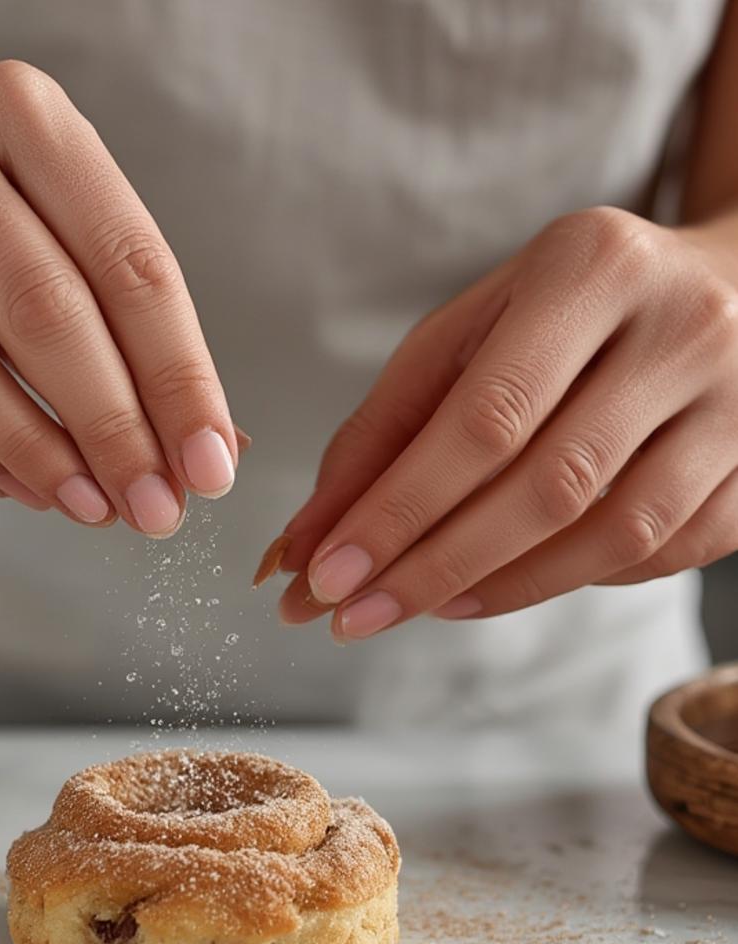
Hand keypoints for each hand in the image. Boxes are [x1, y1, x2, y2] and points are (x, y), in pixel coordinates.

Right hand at [0, 62, 239, 533]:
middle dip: (114, 427)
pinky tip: (19, 487)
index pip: (128, 260)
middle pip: (43, 308)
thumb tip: (216, 447)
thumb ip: (129, 326)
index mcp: (21, 112)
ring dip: (39, 454)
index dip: (179, 376)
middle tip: (154, 508)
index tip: (211, 465)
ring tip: (91, 507)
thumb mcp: (57, 234)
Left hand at [264, 207, 737, 635]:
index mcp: (592, 270)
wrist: (734, 280)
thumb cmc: (570, 311)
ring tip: (425, 605)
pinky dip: (576, 580)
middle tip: (356, 614)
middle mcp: (681, 329)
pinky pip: (664, 554)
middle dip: (436, 566)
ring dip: (503, 588)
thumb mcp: (474, 330)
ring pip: (617, 534)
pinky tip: (510, 582)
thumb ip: (387, 427)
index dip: (401, 510)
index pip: (486, 417)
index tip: (328, 573)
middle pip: (550, 486)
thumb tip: (308, 542)